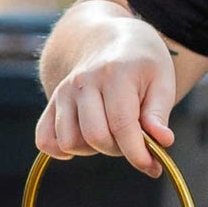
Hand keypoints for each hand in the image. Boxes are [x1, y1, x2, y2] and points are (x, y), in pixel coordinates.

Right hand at [36, 18, 175, 175]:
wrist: (110, 40)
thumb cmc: (142, 63)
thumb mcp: (162, 80)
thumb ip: (159, 113)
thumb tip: (162, 141)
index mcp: (115, 74)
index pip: (122, 126)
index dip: (138, 154)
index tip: (153, 167)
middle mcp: (83, 82)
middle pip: (95, 136)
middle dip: (119, 150)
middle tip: (133, 139)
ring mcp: (64, 91)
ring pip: (70, 141)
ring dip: (93, 150)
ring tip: (111, 134)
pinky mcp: (52, 102)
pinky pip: (45, 138)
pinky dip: (62, 150)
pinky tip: (83, 144)